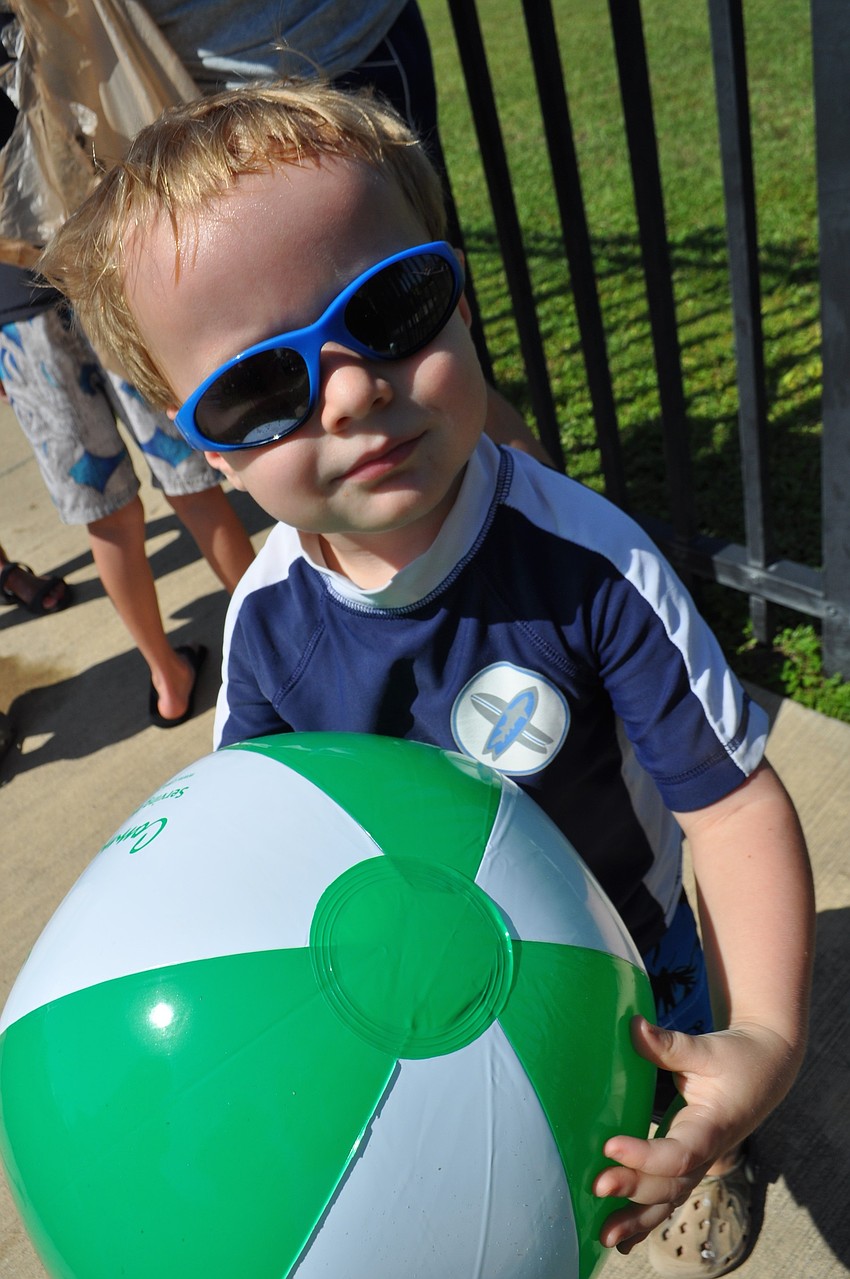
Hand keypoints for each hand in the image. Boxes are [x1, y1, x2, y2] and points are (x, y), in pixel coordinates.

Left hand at [593, 1014, 794, 1251]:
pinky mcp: (689, 1161)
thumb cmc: (736, 1057)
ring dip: (637, 1219)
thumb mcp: (707, 1048)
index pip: (680, 1153)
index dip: (645, 1155)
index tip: (611, 1146)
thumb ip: (670, 1045)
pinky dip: (645, 1217)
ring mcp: (699, 1162)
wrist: (766, 1071)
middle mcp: (707, 1153)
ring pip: (669, 1200)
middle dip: (634, 1190)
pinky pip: (667, 1196)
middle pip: (671, 1184)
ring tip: (604, 1236)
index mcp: (713, 1127)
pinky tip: (622, 1238)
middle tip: (597, 1186)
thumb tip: (633, 1026)